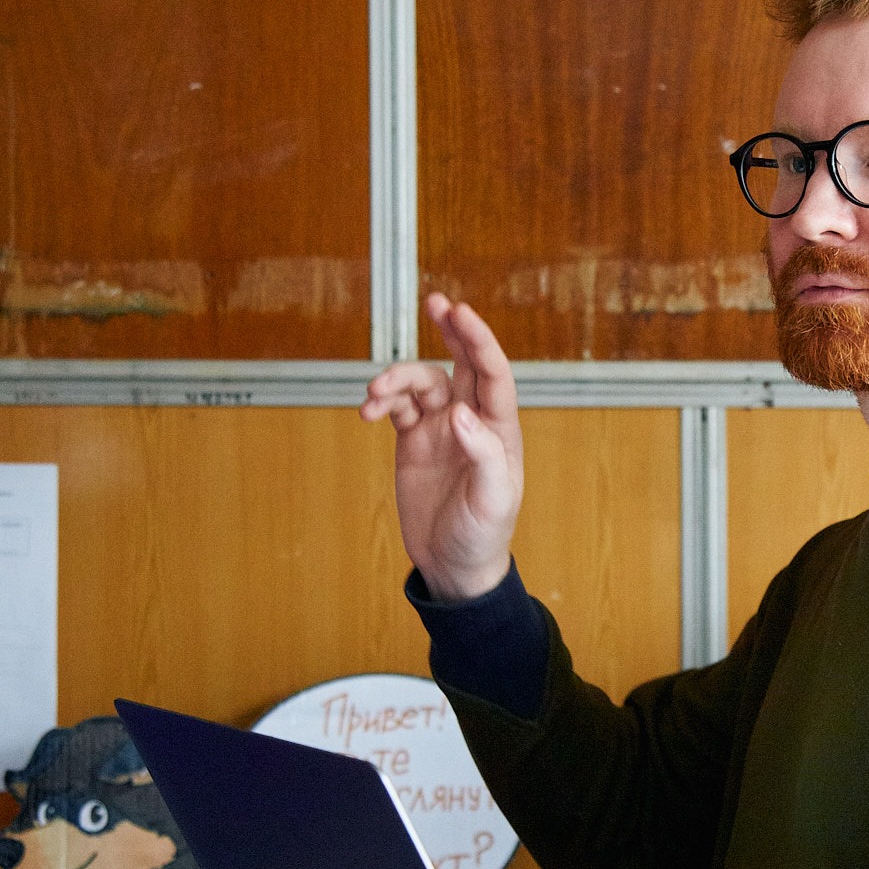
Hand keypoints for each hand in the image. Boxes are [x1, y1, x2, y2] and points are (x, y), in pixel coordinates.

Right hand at [360, 295, 524, 600]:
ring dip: (397, 379)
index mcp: (500, 429)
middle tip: (435, 302)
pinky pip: (397, 407)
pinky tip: (368, 411)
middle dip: (451, 331)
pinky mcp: (414, 442)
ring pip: (420, 383)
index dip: (479, 340)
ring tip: (373, 394)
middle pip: (463, 363)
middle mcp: (472, 420)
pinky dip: (382, 402)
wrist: (454, 566)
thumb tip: (461, 413)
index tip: (460, 313)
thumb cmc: (484, 535)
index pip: (493, 373)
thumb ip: (483, 454)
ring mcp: (441, 428)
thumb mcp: (493, 501)